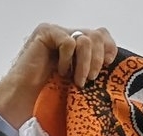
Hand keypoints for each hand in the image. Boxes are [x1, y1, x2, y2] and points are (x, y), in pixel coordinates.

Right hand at [0, 24, 117, 126]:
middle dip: (98, 59)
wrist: (27, 95)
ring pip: (85, 39)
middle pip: (97, 35)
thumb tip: (115, 64)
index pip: (103, 35)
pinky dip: (67, 59)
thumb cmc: (53, 90)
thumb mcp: (82, 78)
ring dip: (85, 63)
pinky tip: (60, 70)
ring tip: (77, 79)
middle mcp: (69, 34)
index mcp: (79, 43)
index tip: (107, 66)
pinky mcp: (46, 32)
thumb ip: (94, 66)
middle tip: (92, 78)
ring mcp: (57, 32)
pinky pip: (68, 42)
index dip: (109, 49)